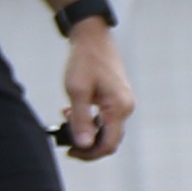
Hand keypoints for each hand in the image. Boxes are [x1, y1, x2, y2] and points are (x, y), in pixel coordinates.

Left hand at [55, 25, 136, 161]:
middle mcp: (126, 107)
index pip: (108, 144)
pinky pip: (107, 118)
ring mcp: (123, 102)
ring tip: (67, 119)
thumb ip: (81, 120)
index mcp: (119, 107)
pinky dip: (91, 121)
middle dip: (87, 144)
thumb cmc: (85, 60)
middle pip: (109, 140)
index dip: (89, 153)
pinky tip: (74, 111)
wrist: (93, 37)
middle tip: (66, 139)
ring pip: (107, 130)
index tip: (70, 151)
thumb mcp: (77, 91)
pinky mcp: (118, 98)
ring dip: (87, 131)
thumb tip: (84, 146)